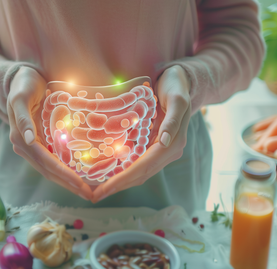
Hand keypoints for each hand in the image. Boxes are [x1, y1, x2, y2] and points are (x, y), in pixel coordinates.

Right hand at [7, 66, 92, 199]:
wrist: (19, 77)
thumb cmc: (22, 84)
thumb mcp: (21, 98)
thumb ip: (23, 119)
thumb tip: (27, 140)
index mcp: (20, 139)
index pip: (46, 163)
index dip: (64, 175)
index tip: (82, 184)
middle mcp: (25, 146)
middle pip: (49, 171)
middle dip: (69, 184)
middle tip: (90, 195)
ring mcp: (31, 146)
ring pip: (50, 170)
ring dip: (68, 181)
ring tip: (87, 190)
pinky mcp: (38, 142)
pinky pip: (52, 160)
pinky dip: (65, 170)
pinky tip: (80, 174)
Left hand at [92, 65, 191, 202]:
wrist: (182, 81)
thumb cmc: (177, 88)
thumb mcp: (177, 100)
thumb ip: (172, 121)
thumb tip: (165, 142)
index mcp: (173, 144)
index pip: (144, 167)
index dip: (124, 179)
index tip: (105, 188)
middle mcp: (168, 151)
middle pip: (140, 174)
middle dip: (118, 186)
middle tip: (95, 195)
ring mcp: (162, 150)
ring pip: (139, 172)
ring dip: (120, 182)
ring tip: (99, 189)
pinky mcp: (155, 146)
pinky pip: (139, 163)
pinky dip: (124, 171)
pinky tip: (110, 174)